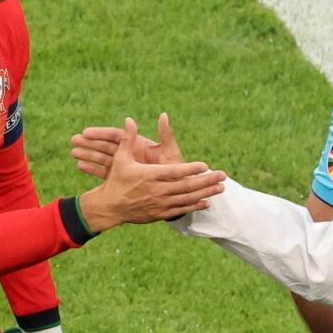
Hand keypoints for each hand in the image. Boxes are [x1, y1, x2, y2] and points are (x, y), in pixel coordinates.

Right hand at [72, 112, 184, 179]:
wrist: (172, 193)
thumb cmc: (173, 170)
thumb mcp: (169, 153)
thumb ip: (165, 135)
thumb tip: (164, 115)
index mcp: (138, 146)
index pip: (117, 136)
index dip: (101, 133)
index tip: (86, 131)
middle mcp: (131, 155)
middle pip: (107, 146)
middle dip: (90, 142)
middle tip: (74, 139)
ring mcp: (126, 167)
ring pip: (103, 158)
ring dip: (88, 155)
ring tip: (73, 152)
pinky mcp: (123, 178)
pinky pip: (105, 172)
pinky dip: (93, 169)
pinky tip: (80, 166)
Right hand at [78, 117, 224, 230]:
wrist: (110, 208)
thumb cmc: (116, 181)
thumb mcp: (121, 159)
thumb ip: (128, 139)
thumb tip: (130, 119)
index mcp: (150, 176)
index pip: (175, 172)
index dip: (190, 169)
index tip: (205, 165)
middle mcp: (158, 191)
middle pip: (187, 186)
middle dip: (207, 181)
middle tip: (223, 176)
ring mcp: (160, 204)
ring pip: (188, 199)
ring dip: (206, 193)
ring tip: (221, 188)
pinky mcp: (160, 213)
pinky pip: (181, 210)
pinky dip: (195, 206)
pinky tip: (207, 203)